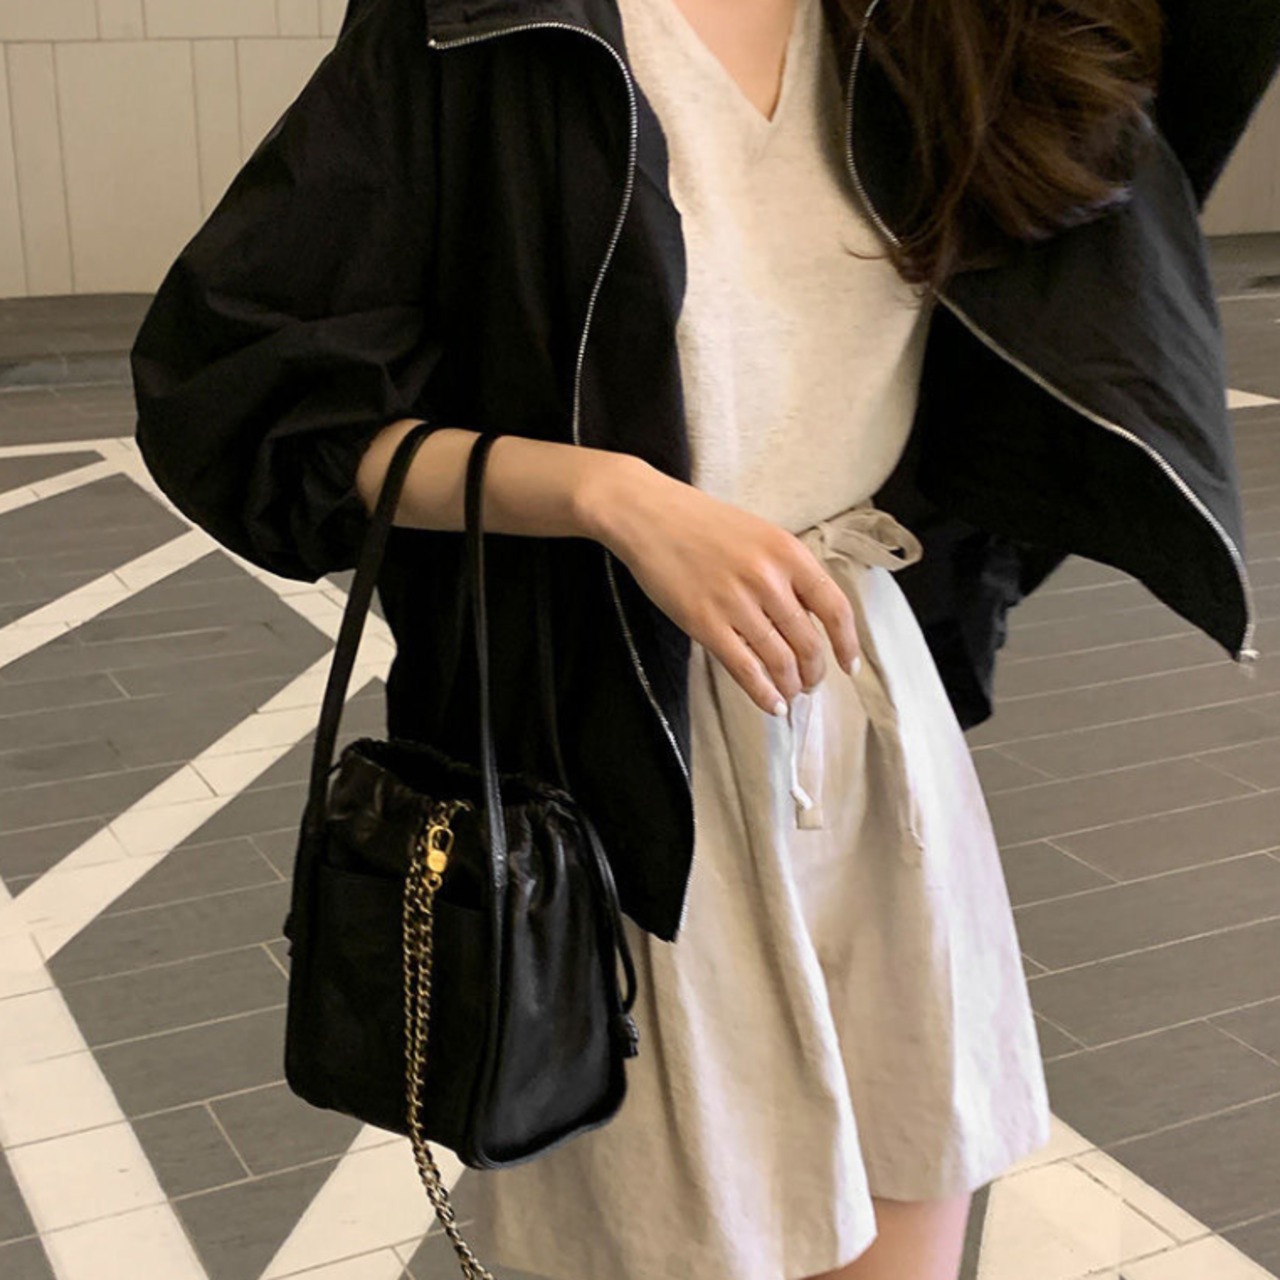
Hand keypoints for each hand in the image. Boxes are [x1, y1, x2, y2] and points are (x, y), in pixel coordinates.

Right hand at [587, 459, 861, 715]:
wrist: (649, 515)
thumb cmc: (704, 524)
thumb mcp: (760, 536)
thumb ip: (787, 574)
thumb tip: (808, 623)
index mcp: (789, 553)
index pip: (834, 608)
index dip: (847, 643)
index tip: (848, 665)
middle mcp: (768, 579)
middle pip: (808, 642)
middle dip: (813, 672)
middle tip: (810, 684)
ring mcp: (736, 603)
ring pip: (779, 661)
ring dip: (789, 685)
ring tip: (789, 694)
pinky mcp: (705, 623)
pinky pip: (744, 669)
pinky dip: (762, 693)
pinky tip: (771, 705)